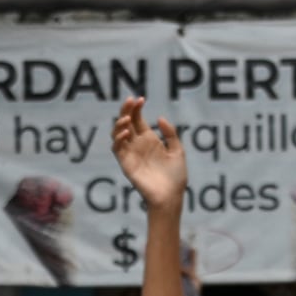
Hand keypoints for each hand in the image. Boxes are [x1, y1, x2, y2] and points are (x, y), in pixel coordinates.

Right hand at [110, 97, 185, 215]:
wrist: (171, 196)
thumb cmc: (176, 177)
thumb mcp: (177, 151)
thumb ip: (170, 134)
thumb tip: (159, 118)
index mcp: (149, 139)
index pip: (137, 119)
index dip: (136, 108)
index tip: (140, 99)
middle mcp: (137, 145)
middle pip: (125, 122)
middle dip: (125, 110)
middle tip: (129, 100)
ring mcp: (131, 154)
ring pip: (117, 134)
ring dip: (119, 124)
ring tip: (126, 119)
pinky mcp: (126, 164)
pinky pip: (117, 149)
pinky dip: (118, 139)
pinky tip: (126, 133)